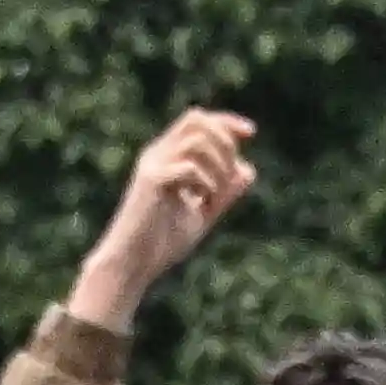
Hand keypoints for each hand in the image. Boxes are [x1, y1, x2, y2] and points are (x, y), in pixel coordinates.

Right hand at [69, 106, 259, 328]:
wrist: (134, 265)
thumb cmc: (162, 243)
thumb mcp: (202, 215)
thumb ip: (224, 193)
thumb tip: (248, 170)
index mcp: (166, 157)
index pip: (198, 121)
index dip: (226, 121)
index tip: (251, 132)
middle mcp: (157, 154)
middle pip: (197, 119)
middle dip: (225, 142)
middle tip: (230, 177)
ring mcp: (152, 165)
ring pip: (197, 140)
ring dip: (218, 166)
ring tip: (215, 197)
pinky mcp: (151, 181)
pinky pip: (190, 167)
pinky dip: (207, 182)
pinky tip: (203, 202)